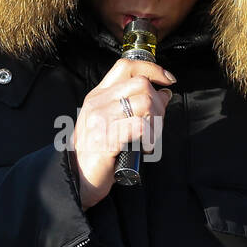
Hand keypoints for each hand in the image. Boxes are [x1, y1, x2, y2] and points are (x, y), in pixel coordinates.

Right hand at [71, 57, 175, 208]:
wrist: (78, 179)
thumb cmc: (98, 152)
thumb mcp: (112, 122)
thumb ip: (134, 105)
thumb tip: (164, 93)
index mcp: (98, 96)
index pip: (126, 68)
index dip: (152, 69)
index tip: (167, 80)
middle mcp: (97, 104)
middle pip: (141, 85)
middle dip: (159, 104)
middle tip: (156, 124)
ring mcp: (99, 121)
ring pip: (145, 104)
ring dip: (157, 123)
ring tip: (151, 138)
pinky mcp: (105, 139)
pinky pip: (140, 127)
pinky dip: (151, 138)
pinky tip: (145, 148)